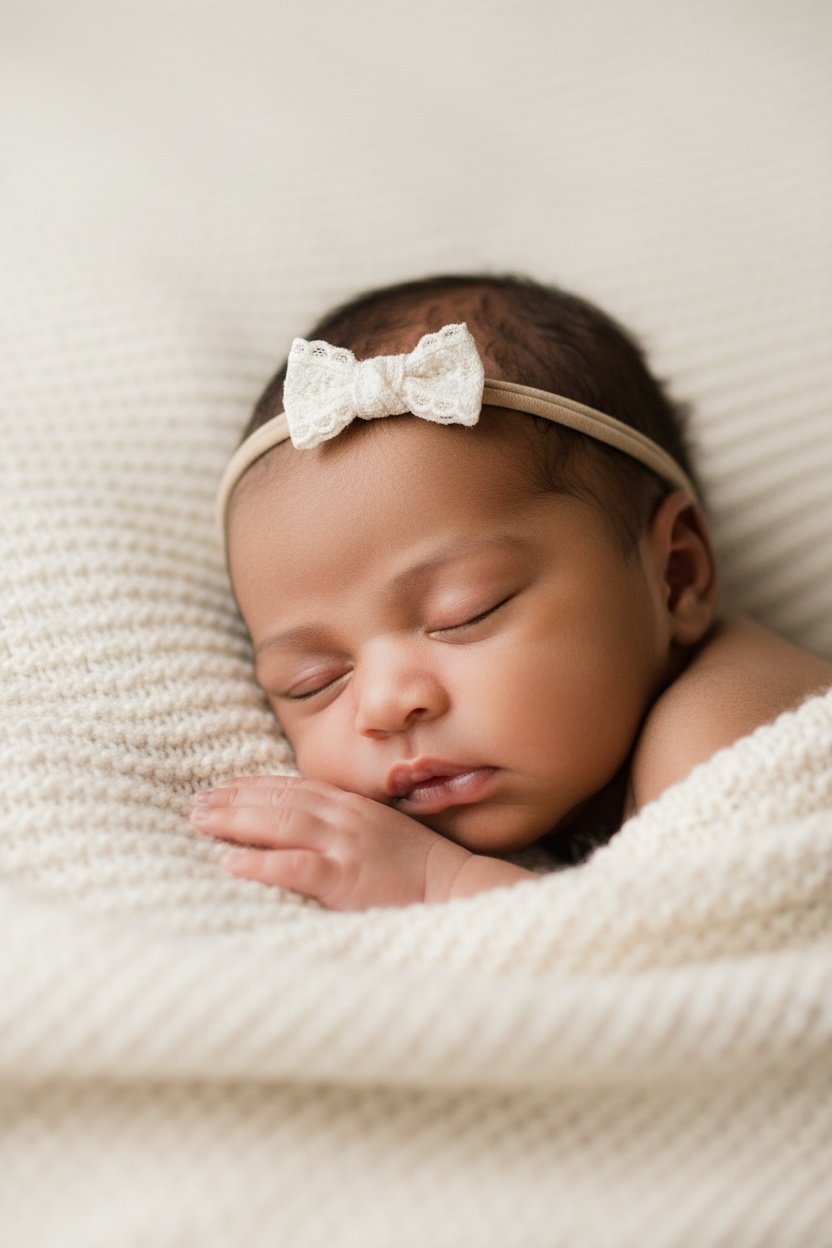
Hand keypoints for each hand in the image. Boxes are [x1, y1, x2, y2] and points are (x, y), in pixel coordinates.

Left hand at [190, 775, 533, 909]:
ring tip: (202, 820)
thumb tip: (299, 826)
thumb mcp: (378, 832)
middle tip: (196, 802)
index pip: (292, 787)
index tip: (219, 787)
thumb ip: (342, 824)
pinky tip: (232, 863)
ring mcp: (346, 846)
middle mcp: (345, 818)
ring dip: (237, 820)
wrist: (456, 890)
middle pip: (279, 800)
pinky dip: (263, 863)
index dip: (252, 786)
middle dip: (234, 798)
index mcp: (351, 805)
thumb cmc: (415, 868)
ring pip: (281, 824)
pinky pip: (297, 867)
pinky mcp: (347, 879)